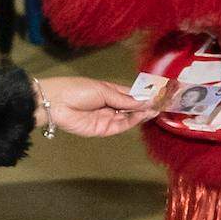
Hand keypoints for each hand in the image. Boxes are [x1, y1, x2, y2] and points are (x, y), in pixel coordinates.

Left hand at [36, 76, 158, 137]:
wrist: (56, 103)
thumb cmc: (78, 90)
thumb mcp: (104, 91)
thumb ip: (124, 99)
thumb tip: (146, 100)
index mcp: (110, 92)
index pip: (132, 94)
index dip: (146, 95)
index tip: (162, 94)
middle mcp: (111, 105)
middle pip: (133, 107)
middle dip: (147, 105)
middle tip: (164, 103)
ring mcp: (108, 118)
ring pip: (130, 117)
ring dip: (143, 113)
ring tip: (156, 108)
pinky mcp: (104, 130)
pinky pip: (122, 125)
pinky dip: (133, 121)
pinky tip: (144, 114)